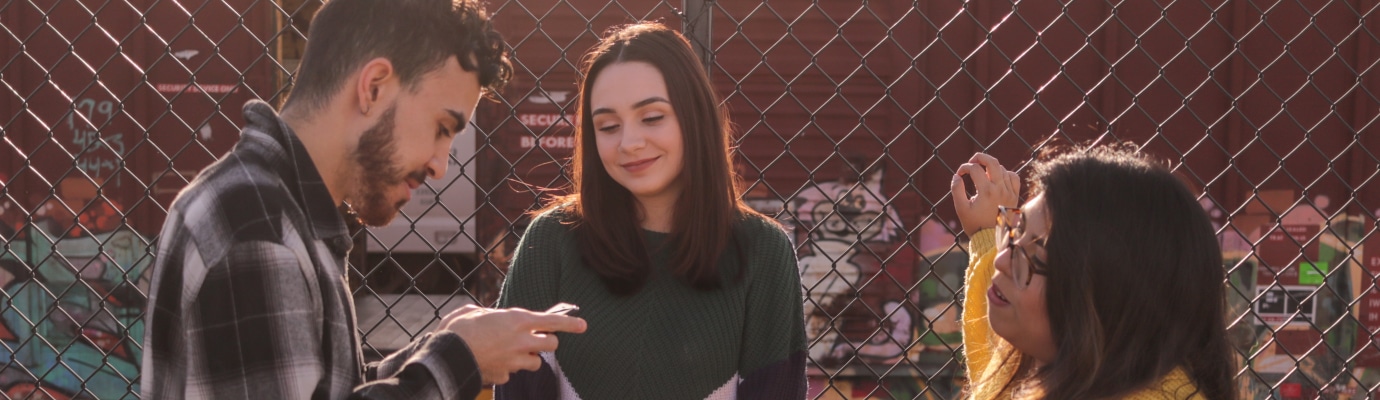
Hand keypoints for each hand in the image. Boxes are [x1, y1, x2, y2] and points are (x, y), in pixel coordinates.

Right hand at [437, 305, 587, 384]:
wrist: (447, 356)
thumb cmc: (458, 329)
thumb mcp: (474, 311)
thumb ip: (491, 314)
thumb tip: (489, 316)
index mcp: (518, 320)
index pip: (554, 321)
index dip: (571, 323)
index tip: (583, 325)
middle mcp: (521, 341)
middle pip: (551, 344)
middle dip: (545, 342)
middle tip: (534, 339)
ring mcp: (515, 361)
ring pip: (536, 362)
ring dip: (529, 357)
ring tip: (512, 351)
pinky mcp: (505, 375)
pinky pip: (514, 373)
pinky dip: (508, 369)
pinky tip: (493, 362)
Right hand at [950, 152, 1020, 235]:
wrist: (992, 239)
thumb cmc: (975, 225)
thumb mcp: (961, 209)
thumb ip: (957, 190)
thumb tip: (956, 176)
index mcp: (986, 191)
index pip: (974, 169)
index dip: (964, 168)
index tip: (959, 174)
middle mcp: (1000, 189)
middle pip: (992, 161)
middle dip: (980, 157)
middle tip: (972, 161)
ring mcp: (1009, 191)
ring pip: (1002, 168)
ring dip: (990, 167)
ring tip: (982, 173)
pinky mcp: (1015, 195)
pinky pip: (1013, 177)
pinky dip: (1005, 173)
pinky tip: (997, 178)